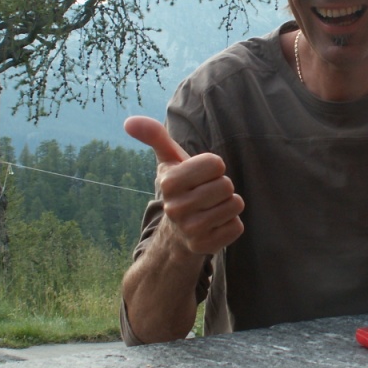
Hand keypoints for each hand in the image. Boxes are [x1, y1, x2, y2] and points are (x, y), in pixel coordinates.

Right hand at [124, 116, 243, 254]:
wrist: (177, 233)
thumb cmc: (181, 188)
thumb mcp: (169, 161)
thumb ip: (154, 136)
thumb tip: (130, 121)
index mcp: (168, 183)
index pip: (216, 164)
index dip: (213, 167)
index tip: (201, 176)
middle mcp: (176, 208)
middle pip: (226, 185)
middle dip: (221, 187)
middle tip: (206, 195)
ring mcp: (190, 230)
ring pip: (235, 204)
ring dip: (228, 205)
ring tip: (210, 209)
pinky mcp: (205, 247)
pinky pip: (237, 226)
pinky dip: (231, 224)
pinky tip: (214, 225)